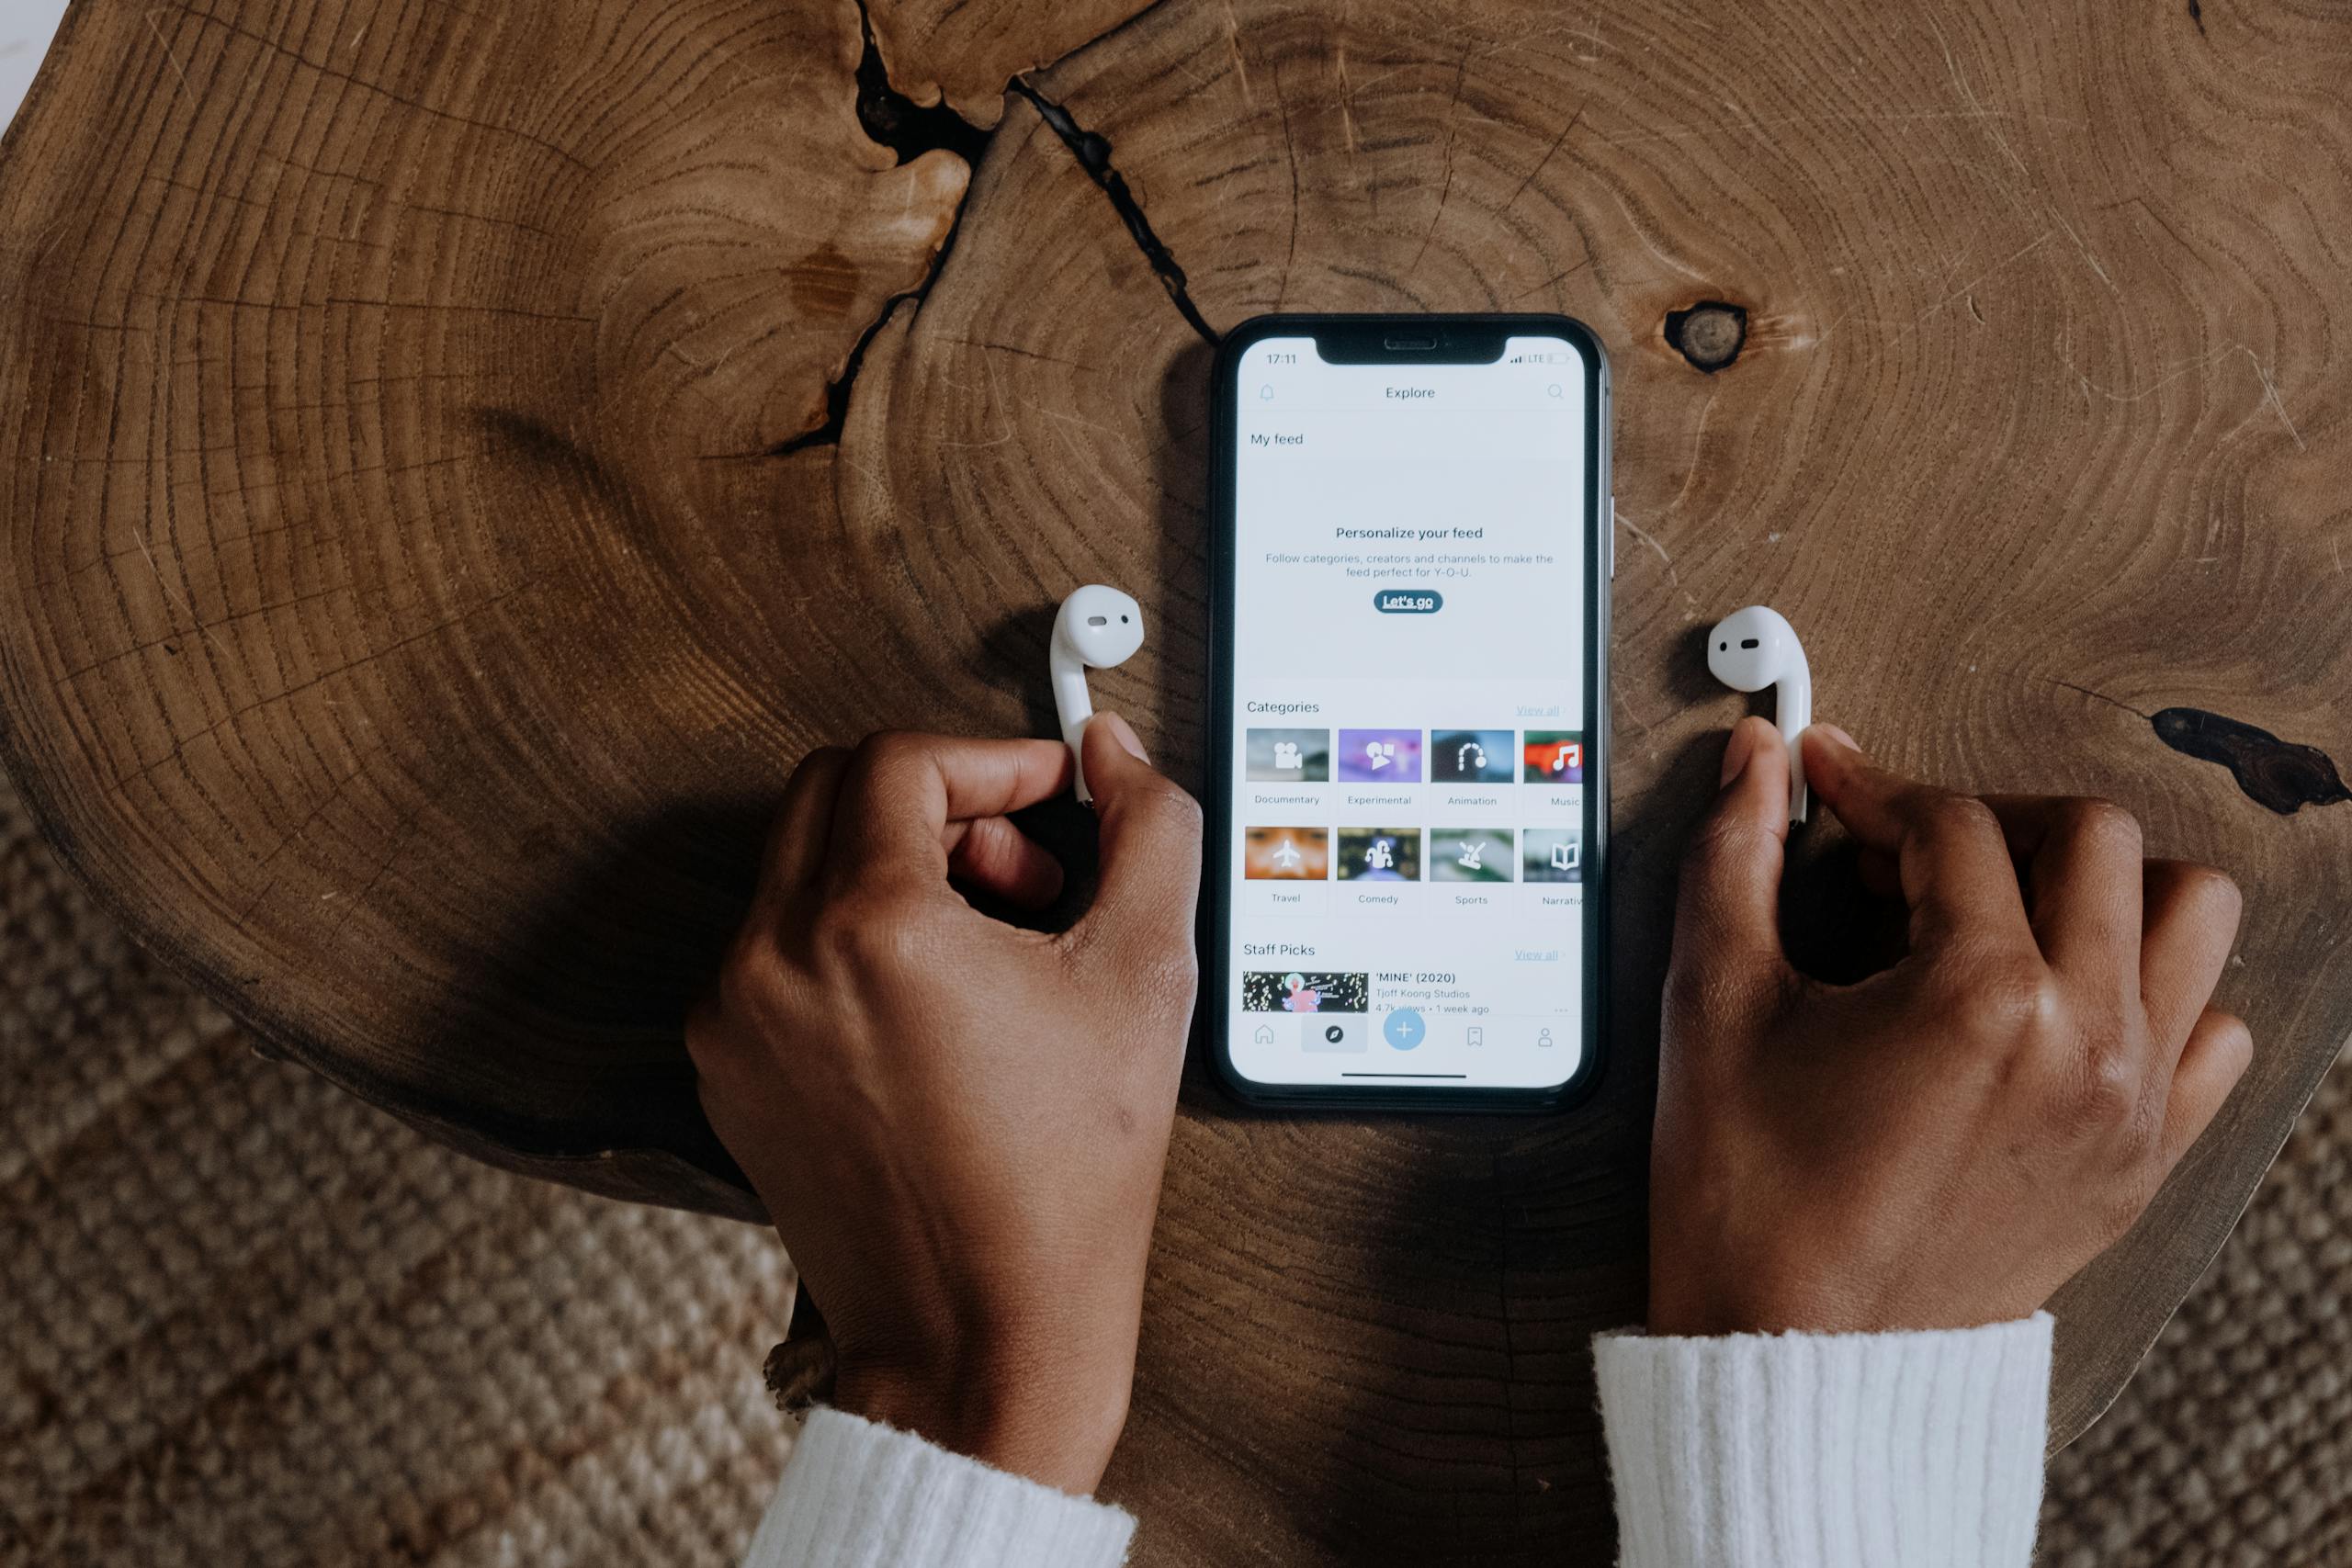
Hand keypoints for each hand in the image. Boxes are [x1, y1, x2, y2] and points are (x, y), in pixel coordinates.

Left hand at [687, 717, 1201, 1491]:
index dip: (993, 760)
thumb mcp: (1145, 978)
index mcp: (867, 928)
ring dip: (894, 867)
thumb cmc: (1061, 1185)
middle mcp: (775, 962)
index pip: (901, 760)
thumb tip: (1116, 753)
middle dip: (939, 801)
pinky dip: (849, 938)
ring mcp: (735, 1019)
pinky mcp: (727, 1067)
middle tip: (1022, 869)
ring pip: (801, 865)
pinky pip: (777, 946)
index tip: (1051, 792)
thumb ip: (1150, 831)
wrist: (980, 1335)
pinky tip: (935, 1007)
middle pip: (834, 790)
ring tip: (989, 949)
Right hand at [1649, 716, 2250, 1336]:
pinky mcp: (2142, 1157)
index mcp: (1981, 996)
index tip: (1826, 786)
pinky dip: (2158, 990)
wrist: (1794, 1352)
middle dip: (1991, 816)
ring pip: (2192, 914)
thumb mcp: (1715, 1006)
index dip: (1872, 785)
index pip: (1949, 823)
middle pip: (2093, 837)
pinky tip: (2062, 998)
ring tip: (2006, 908)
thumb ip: (1734, 859)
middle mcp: (2084, 1039)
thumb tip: (1756, 761)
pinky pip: (2214, 1031)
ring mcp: (2131, 1102)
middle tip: (1908, 848)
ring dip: (2103, 883)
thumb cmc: (1752, 1202)